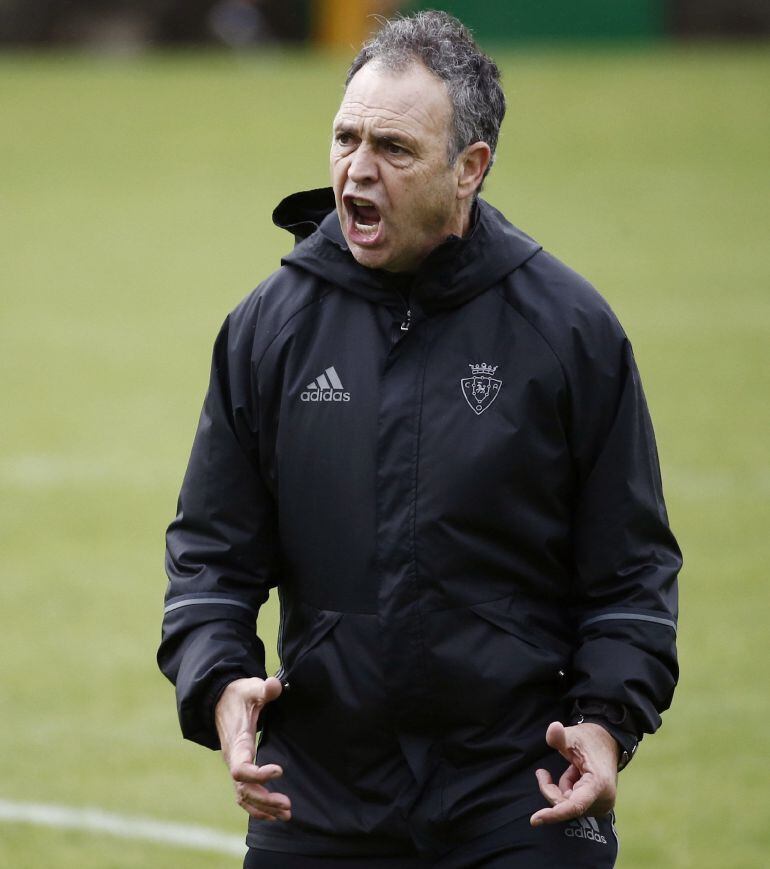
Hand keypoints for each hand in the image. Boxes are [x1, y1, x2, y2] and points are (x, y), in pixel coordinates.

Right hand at [214, 676, 290, 821]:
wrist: (221, 700)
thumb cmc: (239, 695)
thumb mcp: (251, 688)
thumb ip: (264, 689)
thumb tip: (274, 686)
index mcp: (237, 743)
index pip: (241, 769)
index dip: (258, 774)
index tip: (280, 769)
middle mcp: (233, 759)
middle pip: (244, 790)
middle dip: (265, 799)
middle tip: (288, 805)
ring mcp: (235, 766)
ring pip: (244, 797)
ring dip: (264, 808)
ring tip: (286, 814)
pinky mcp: (239, 769)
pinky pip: (243, 796)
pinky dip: (256, 808)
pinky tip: (273, 815)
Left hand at [530, 721, 618, 826]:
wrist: (608, 744)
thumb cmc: (589, 740)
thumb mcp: (573, 735)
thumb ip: (560, 736)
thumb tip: (553, 728)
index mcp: (598, 784)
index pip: (574, 806)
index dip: (554, 813)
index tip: (534, 820)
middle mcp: (603, 800)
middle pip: (565, 805)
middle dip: (551, 790)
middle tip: (542, 773)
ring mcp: (602, 806)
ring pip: (567, 806)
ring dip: (562, 788)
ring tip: (572, 769)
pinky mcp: (597, 808)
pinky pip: (572, 806)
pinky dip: (567, 791)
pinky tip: (575, 776)